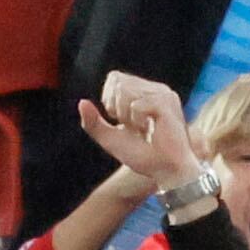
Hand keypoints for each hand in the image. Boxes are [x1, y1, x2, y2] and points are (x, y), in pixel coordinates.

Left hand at [81, 70, 201, 193]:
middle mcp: (155, 89)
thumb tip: (81, 102)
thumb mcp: (111, 139)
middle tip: (134, 127)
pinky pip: (136, 104)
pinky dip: (137, 121)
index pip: (115, 78)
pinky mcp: (166, 102)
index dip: (110, 100)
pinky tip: (152, 131)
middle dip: (117, 108)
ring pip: (124, 90)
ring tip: (143, 129)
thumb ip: (93, 123)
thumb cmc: (144, 156)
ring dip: (127, 116)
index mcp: (144, 92)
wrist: (167, 171)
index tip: (125, 122)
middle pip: (117, 81)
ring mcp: (163, 94)